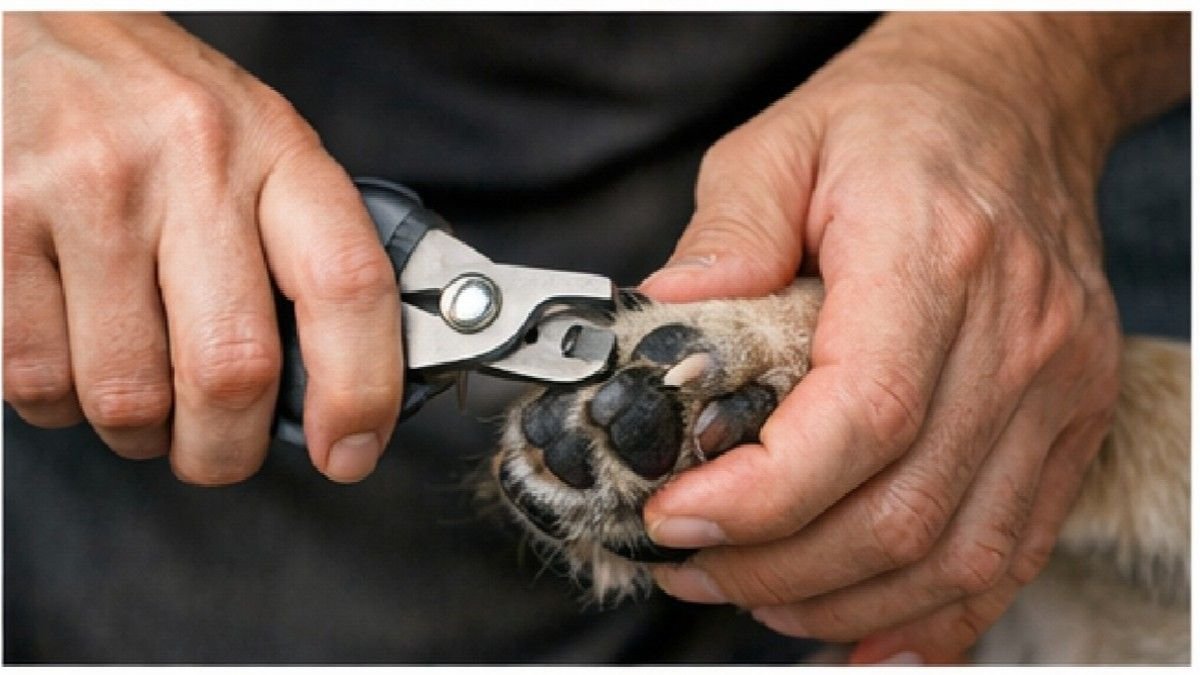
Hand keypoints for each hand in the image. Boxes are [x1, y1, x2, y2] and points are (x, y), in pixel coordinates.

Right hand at [4, 13, 403, 483]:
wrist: (42, 26)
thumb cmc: (165, 108)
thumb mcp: (262, 147)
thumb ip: (303, 252)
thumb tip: (337, 386)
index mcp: (276, 150)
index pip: (347, 285)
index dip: (361, 391)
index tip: (351, 451)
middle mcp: (188, 165)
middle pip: (232, 371)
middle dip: (228, 449)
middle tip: (222, 449)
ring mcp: (86, 194)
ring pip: (127, 397)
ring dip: (142, 432)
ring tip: (144, 393)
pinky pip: (36, 381)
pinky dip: (62, 404)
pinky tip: (78, 357)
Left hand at [639, 13, 1186, 662]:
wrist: (1013, 102)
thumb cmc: (893, 122)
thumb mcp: (780, 142)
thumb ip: (724, 232)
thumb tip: (665, 324)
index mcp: (936, 260)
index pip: (864, 418)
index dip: (764, 496)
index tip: (676, 516)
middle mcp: (1014, 339)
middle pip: (903, 512)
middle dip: (776, 568)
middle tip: (687, 564)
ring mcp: (1055, 391)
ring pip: (957, 556)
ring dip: (840, 603)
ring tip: (750, 595)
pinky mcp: (1068, 424)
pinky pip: (1011, 553)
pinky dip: (933, 616)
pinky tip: (859, 632)